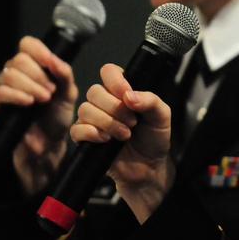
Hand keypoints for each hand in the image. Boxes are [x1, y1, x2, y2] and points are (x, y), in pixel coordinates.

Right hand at [0, 35, 76, 195]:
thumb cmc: (57, 118)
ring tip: (43, 99)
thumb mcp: (68, 94)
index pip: (27, 45)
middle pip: (18, 59)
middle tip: (50, 92)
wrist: (49, 145)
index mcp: (35, 67)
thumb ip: (64, 74)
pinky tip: (28, 102)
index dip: (37, 50)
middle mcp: (17, 75)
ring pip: (8, 74)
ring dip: (29, 86)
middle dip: (37, 74)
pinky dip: (14, 95)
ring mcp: (5, 89)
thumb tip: (54, 59)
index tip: (50, 62)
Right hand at [70, 62, 174, 222]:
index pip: (109, 72)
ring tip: (125, 134)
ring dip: (107, 122)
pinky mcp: (85, 137)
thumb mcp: (162, 116)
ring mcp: (93, 119)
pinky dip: (91, 133)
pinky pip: (76, 129)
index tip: (126, 94)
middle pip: (94, 91)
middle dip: (114, 108)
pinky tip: (106, 140)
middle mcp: (106, 102)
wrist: (149, 167)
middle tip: (132, 122)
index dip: (115, 81)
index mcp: (122, 91)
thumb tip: (130, 96)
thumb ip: (150, 100)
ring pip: (85, 109)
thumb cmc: (154, 138)